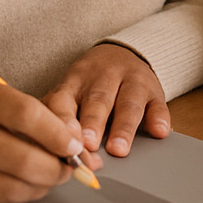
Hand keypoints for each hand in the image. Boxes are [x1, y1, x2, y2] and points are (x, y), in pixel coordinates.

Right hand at [0, 72, 86, 202]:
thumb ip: (31, 112)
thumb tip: (73, 138)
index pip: (25, 114)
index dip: (57, 134)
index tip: (75, 144)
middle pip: (20, 157)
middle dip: (55, 167)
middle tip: (68, 167)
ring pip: (9, 186)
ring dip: (40, 186)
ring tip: (50, 177)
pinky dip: (17, 195)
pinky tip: (23, 185)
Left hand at [45, 43, 169, 158]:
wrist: (123, 52)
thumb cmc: (89, 84)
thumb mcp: (69, 92)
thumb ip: (57, 117)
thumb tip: (43, 150)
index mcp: (75, 81)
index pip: (64, 100)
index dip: (63, 121)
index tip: (64, 141)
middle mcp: (102, 77)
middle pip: (97, 100)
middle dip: (93, 123)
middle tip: (89, 145)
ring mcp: (131, 81)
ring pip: (128, 102)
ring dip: (123, 126)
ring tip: (119, 149)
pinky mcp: (154, 89)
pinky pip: (158, 103)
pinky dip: (159, 118)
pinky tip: (159, 131)